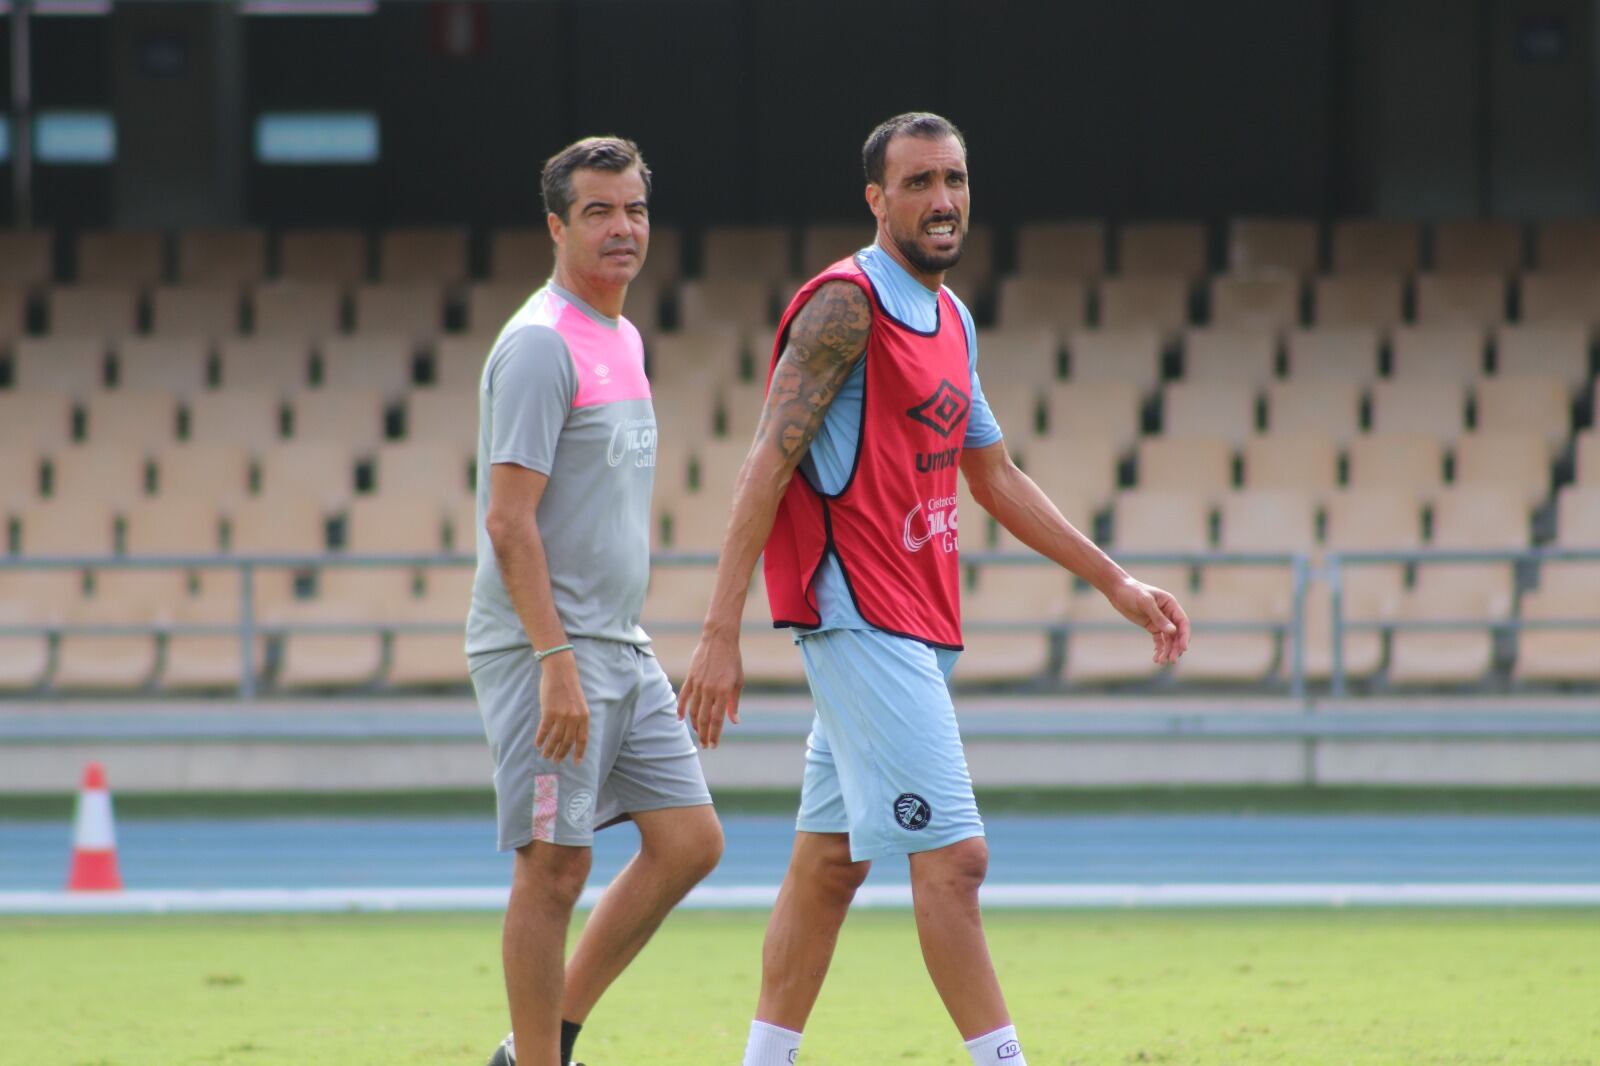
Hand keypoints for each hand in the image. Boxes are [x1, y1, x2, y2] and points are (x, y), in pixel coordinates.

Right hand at [535, 653, 589, 763]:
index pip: (582, 739)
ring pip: (555, 739)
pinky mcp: (548, 712)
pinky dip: (540, 739)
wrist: (560, 671)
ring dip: (549, 749)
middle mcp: (574, 718)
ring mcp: (561, 716)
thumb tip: (572, 734)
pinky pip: (544, 731)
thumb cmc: (570, 686)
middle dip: (561, 754)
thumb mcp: (580, 703)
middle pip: (567, 742)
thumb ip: (578, 718)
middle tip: (556, 761)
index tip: (576, 762)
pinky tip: (537, 744)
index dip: (579, 752)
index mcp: (584, 716)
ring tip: (545, 755)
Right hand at [676, 626, 743, 748]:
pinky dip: (681, 709)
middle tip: (704, 745)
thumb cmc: (732, 661)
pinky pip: (683, 697)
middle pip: (704, 718)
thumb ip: (734, 703)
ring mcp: (698, 684)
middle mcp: (710, 690)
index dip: (714, 734)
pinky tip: (680, 719)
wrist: (719, 640)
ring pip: (693, 710)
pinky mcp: (690, 678)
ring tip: (697, 734)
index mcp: (723, 692)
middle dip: (704, 735)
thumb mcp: (738, 682)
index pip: (717, 719)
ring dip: (694, 725)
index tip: (713, 745)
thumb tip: (734, 722)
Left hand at [1107, 579, 1190, 664]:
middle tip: (1171, 660)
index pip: (1183, 622)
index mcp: (1171, 604)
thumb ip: (1158, 617)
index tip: (1183, 649)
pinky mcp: (1151, 626)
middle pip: (1177, 634)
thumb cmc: (1132, 591)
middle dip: (1176, 647)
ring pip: (1168, 639)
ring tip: (1161, 662)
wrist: (1118, 590)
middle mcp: (1168, 613)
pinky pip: (1159, 640)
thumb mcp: (1145, 603)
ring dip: (1167, 651)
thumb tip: (1173, 631)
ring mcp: (1160, 621)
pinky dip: (1159, 649)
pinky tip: (1156, 658)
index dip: (1185, 636)